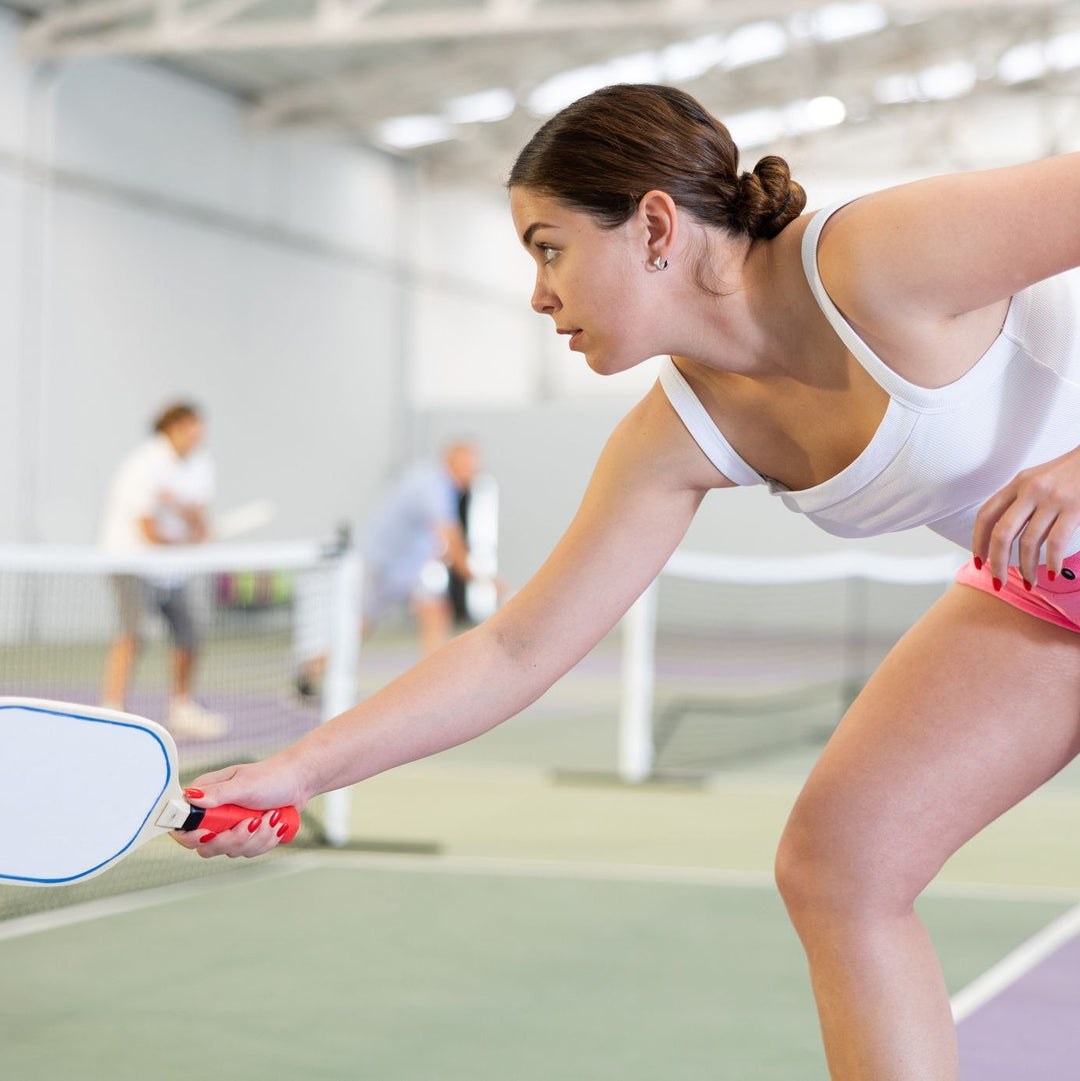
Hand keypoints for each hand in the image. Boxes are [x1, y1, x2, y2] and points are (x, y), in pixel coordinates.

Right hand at [170, 756, 309, 859]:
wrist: (297, 782)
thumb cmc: (271, 777)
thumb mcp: (244, 784)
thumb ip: (218, 793)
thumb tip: (190, 796)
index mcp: (205, 798)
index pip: (181, 827)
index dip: (191, 837)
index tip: (211, 833)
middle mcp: (213, 815)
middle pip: (208, 847)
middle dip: (235, 838)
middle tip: (253, 821)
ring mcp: (229, 828)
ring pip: (232, 851)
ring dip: (257, 837)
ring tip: (270, 815)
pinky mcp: (246, 836)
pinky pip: (249, 852)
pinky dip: (266, 840)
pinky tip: (274, 823)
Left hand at [972, 447, 1079, 587]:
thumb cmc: (1067, 473)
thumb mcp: (1036, 479)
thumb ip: (1018, 501)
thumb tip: (1002, 537)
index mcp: (1017, 483)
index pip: (986, 515)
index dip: (977, 541)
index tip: (979, 561)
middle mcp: (1030, 490)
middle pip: (1001, 533)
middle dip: (997, 563)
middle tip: (998, 582)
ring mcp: (1053, 499)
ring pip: (1029, 542)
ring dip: (1026, 568)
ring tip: (1029, 582)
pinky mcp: (1074, 509)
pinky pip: (1056, 543)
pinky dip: (1052, 562)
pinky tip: (1052, 573)